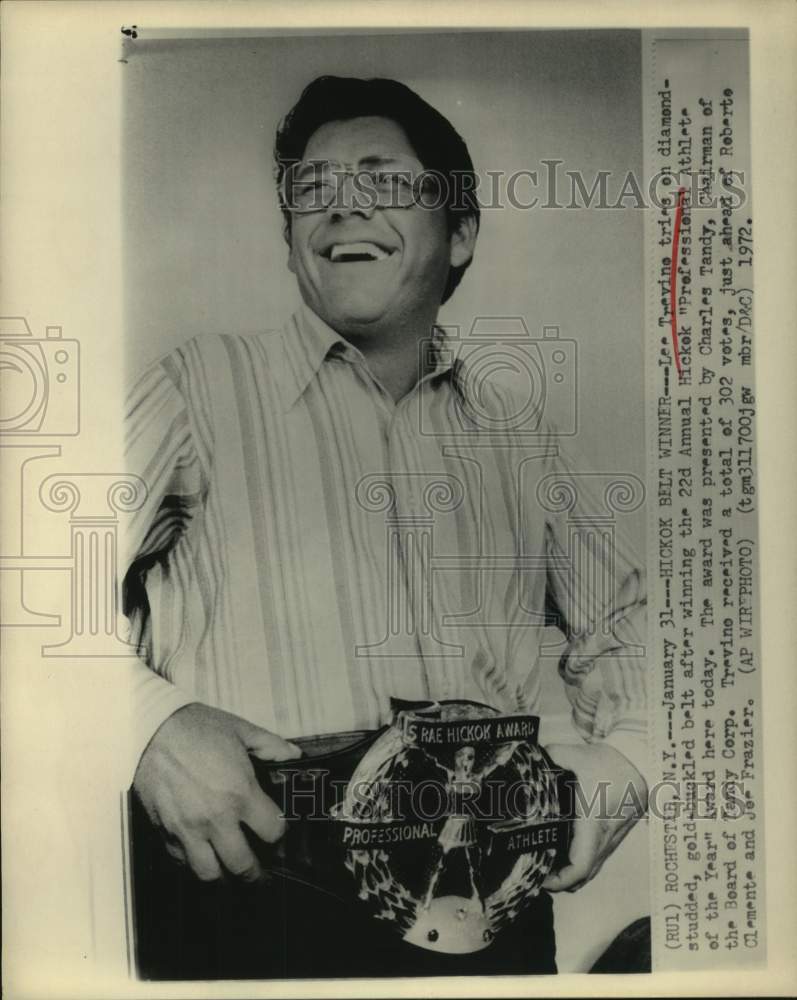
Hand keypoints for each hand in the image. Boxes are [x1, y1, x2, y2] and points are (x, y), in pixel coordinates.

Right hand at [133, 702, 300, 881]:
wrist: (149, 730)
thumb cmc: (196, 728)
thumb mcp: (242, 730)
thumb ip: (272, 746)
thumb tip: (295, 755)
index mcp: (240, 794)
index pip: (272, 831)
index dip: (279, 834)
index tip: (277, 833)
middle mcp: (216, 819)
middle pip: (243, 865)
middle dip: (256, 872)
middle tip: (261, 871)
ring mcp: (188, 830)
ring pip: (210, 874)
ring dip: (224, 876)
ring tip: (231, 870)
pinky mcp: (164, 831)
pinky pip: (182, 861)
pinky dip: (194, 863)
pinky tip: (202, 854)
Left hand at [542, 741, 647, 892]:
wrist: (640, 764)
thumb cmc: (609, 764)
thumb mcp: (575, 756)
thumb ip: (549, 758)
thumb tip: (528, 763)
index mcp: (592, 824)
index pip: (579, 866)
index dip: (558, 880)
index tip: (539, 877)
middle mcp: (604, 838)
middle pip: (582, 877)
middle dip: (558, 881)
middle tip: (535, 871)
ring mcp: (611, 840)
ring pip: (590, 870)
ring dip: (569, 873)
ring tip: (545, 864)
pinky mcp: (613, 836)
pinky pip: (595, 859)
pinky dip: (579, 863)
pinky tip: (561, 850)